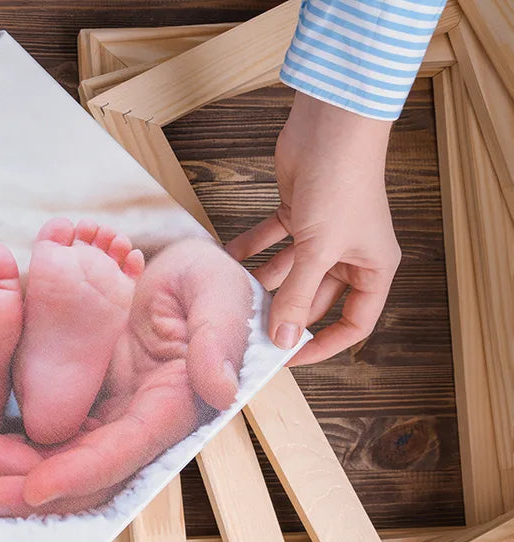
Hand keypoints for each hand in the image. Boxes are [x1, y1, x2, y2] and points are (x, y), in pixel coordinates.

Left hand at [0, 238, 252, 516]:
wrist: (176, 271)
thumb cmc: (205, 278)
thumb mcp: (218, 293)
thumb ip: (219, 337)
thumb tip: (219, 391)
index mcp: (173, 403)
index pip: (126, 450)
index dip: (82, 472)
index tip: (37, 487)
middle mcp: (137, 419)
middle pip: (86, 471)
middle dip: (36, 492)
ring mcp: (107, 412)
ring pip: (62, 460)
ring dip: (19, 479)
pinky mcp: (83, 397)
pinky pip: (48, 431)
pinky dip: (17, 449)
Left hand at [226, 92, 400, 365]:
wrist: (330, 126)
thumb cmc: (341, 184)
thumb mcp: (318, 251)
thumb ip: (297, 297)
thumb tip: (283, 340)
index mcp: (373, 268)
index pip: (354, 323)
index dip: (324, 346)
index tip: (289, 358)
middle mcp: (350, 254)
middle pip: (315, 300)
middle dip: (284, 314)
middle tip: (248, 331)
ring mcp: (323, 234)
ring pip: (290, 272)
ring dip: (263, 283)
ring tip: (232, 298)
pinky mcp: (298, 213)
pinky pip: (272, 242)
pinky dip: (251, 249)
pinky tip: (225, 259)